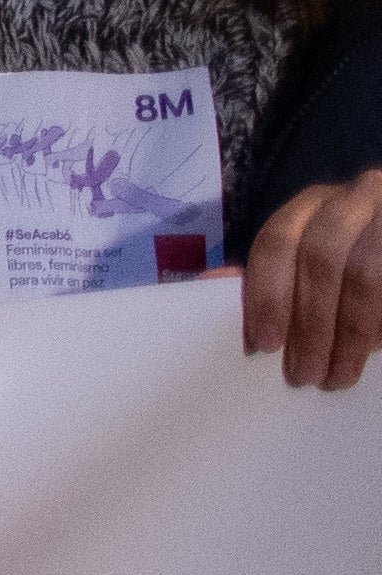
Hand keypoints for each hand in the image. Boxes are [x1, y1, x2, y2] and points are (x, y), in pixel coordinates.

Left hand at [241, 167, 381, 392]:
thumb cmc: (352, 254)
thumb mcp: (308, 257)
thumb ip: (269, 272)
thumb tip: (209, 284)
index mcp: (310, 205)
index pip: (276, 242)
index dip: (267, 295)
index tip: (265, 345)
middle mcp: (352, 198)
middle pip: (321, 260)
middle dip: (310, 324)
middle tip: (304, 373)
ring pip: (365, 276)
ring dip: (349, 333)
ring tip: (338, 375)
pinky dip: (380, 324)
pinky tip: (373, 350)